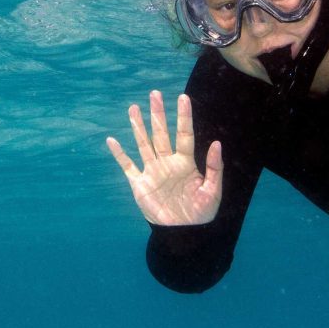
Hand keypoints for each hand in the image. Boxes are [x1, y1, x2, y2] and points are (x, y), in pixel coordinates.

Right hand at [106, 90, 223, 227]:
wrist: (183, 233)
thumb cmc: (201, 213)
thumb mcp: (213, 191)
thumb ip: (214, 167)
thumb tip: (216, 143)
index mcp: (185, 163)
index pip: (184, 134)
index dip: (183, 116)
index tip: (183, 98)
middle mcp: (167, 163)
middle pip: (161, 133)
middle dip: (158, 114)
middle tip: (154, 94)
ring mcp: (152, 172)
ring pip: (144, 144)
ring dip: (139, 126)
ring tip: (133, 108)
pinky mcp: (140, 184)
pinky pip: (128, 166)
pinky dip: (120, 154)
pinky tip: (112, 140)